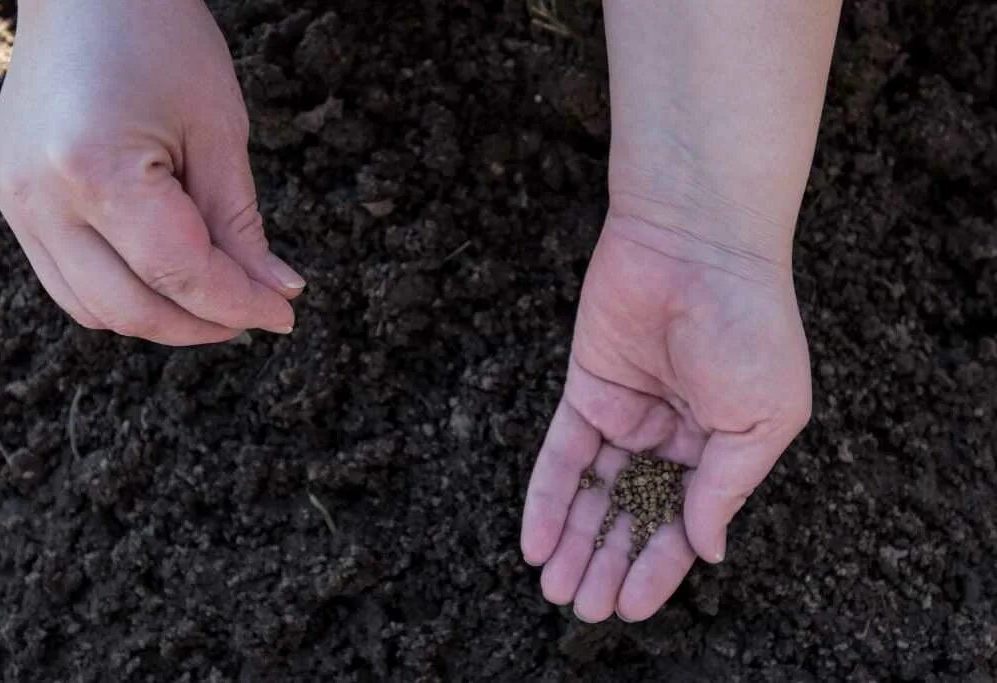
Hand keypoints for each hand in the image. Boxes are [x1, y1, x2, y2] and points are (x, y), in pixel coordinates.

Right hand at [0, 0, 303, 344]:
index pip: (179, 273)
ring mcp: (15, 202)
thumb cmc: (160, 37)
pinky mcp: (12, 200)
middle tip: (255, 311)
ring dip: (161, 317)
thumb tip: (276, 292)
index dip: (238, 305)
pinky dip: (123, 294)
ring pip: (93, 309)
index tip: (283, 316)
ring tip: (215, 297)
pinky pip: (68, 281)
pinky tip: (168, 277)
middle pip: (131, 308)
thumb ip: (241, 224)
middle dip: (202, 324)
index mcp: (95, 169)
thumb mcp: (218, 130)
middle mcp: (40, 197)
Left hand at [520, 211, 811, 621]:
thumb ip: (726, 488)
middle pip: (634, 513)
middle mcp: (673, 435)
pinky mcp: (586, 388)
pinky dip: (548, 497)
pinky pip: (563, 453)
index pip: (685, 520)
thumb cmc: (748, 327)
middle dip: (608, 563)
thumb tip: (704, 550)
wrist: (697, 247)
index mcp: (722, 445)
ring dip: (575, 541)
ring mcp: (627, 412)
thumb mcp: (761, 421)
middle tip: (583, 609)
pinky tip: (536, 541)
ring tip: (556, 589)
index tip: (631, 607)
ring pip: (596, 491)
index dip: (658, 567)